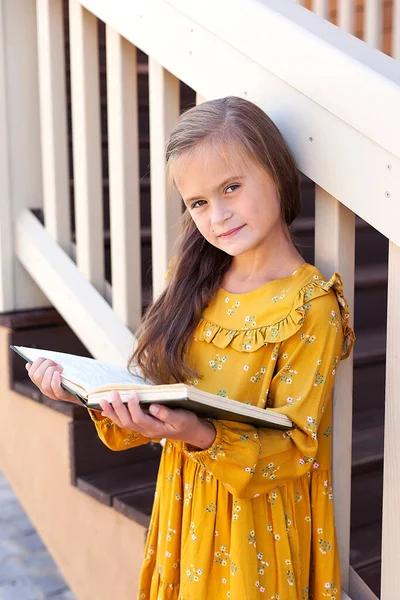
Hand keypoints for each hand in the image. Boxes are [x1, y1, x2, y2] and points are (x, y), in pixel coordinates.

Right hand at [26, 358, 80, 404]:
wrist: (85, 391)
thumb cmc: (71, 378)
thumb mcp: (57, 371)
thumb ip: (46, 367)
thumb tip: (29, 364)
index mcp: (42, 383)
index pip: (32, 373)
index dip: (36, 363)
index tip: (45, 358)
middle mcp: (45, 390)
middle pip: (37, 376)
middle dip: (45, 365)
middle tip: (55, 362)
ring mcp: (54, 395)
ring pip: (44, 384)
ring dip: (51, 371)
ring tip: (60, 367)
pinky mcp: (64, 397)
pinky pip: (56, 390)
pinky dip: (55, 380)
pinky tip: (58, 373)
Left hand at [99, 391, 215, 449]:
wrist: (190, 432)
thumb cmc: (187, 423)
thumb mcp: (182, 418)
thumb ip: (167, 414)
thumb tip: (152, 407)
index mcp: (155, 428)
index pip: (139, 418)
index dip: (133, 406)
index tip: (133, 393)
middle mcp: (146, 431)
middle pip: (127, 421)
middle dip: (118, 407)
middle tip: (112, 393)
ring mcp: (143, 430)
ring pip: (123, 423)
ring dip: (112, 412)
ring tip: (102, 400)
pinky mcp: (142, 426)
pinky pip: (125, 423)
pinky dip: (115, 416)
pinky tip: (108, 409)